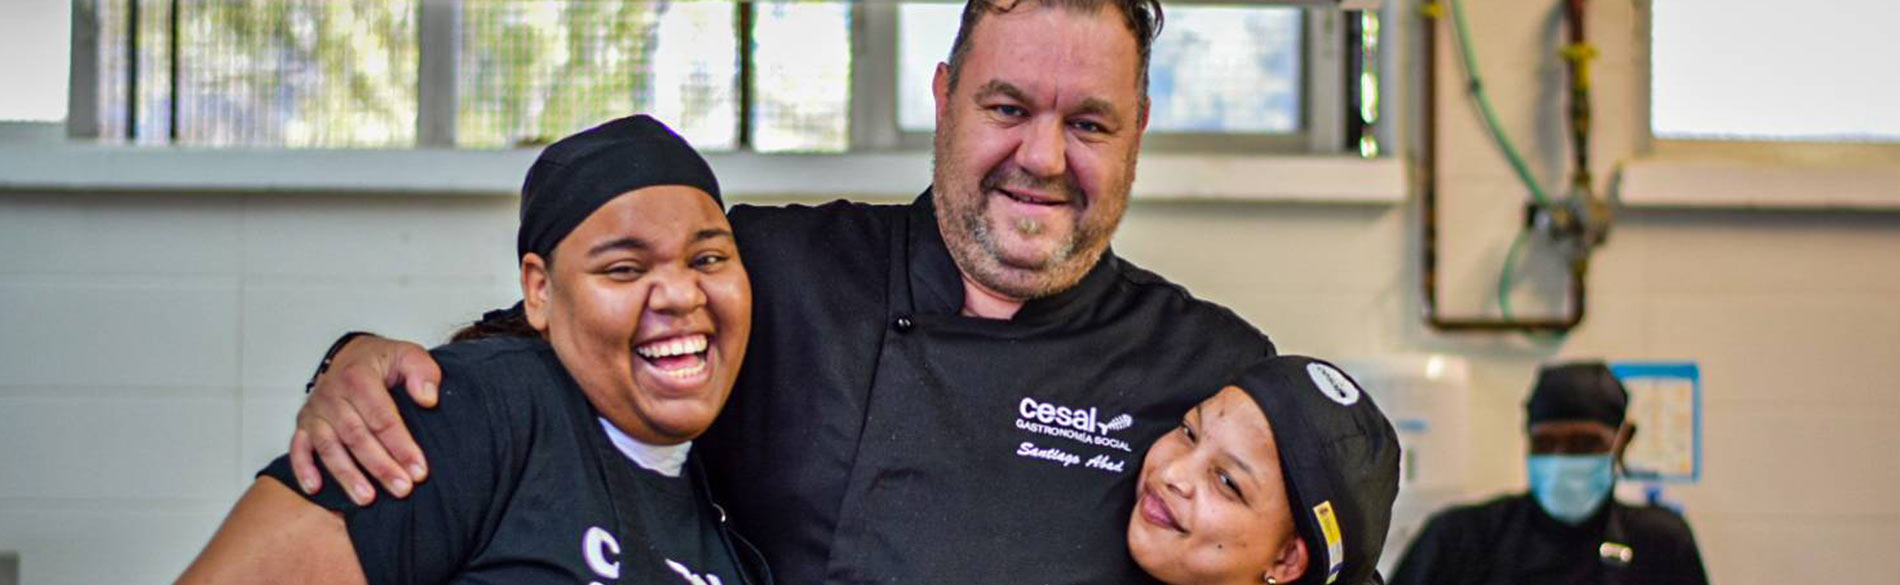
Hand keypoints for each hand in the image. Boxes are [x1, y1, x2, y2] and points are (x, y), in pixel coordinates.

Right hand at [291, 335, 441, 505]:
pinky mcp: (303, 424)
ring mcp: (315, 411)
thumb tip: (427, 399)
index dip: (402, 446)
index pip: (382, 418)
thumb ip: (422, 372)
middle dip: (380, 466)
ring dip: (347, 475)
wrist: (351, 354)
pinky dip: (303, 468)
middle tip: (402, 489)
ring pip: (329, 447)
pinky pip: (298, 447)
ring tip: (367, 499)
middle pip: (357, 436)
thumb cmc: (383, 361)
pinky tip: (315, 489)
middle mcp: (331, 395)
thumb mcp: (408, 355)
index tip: (420, 470)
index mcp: (358, 377)